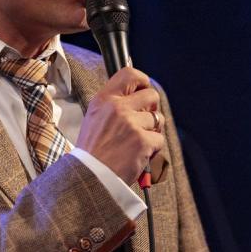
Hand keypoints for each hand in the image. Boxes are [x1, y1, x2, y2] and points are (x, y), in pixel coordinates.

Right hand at [76, 67, 164, 184]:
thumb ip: (114, 104)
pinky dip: (153, 149)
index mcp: (104, 100)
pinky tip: (139, 154)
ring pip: (158, 119)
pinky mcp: (143, 141)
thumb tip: (137, 94)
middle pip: (152, 95)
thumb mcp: (95, 118)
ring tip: (137, 143)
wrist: (90, 177)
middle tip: (145, 121)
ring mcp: (131, 124)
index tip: (144, 89)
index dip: (142, 80)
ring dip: (152, 131)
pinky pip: (159, 139)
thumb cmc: (93, 151)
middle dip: (152, 108)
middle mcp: (117, 108)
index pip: (129, 74)